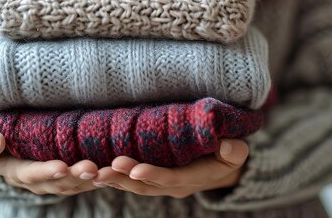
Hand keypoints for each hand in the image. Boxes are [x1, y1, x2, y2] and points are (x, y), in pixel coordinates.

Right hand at [0, 132, 108, 195]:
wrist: (14, 150)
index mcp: (18, 172)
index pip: (32, 174)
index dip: (46, 172)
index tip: (60, 167)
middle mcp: (41, 182)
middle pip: (60, 182)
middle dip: (75, 176)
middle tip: (90, 169)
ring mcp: (60, 181)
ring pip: (78, 183)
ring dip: (93, 178)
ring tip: (107, 171)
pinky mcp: (76, 177)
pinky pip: (90, 180)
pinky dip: (103, 177)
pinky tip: (116, 171)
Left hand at [90, 139, 248, 198]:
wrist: (224, 166)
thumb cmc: (229, 153)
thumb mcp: (237, 151)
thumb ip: (234, 150)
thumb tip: (226, 145)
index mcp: (195, 177)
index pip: (171, 178)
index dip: (153, 175)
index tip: (134, 169)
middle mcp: (176, 185)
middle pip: (147, 185)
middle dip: (124, 178)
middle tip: (105, 168)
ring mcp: (163, 184)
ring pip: (135, 186)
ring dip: (115, 180)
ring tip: (94, 173)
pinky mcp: (153, 179)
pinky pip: (131, 181)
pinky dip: (114, 178)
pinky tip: (95, 172)